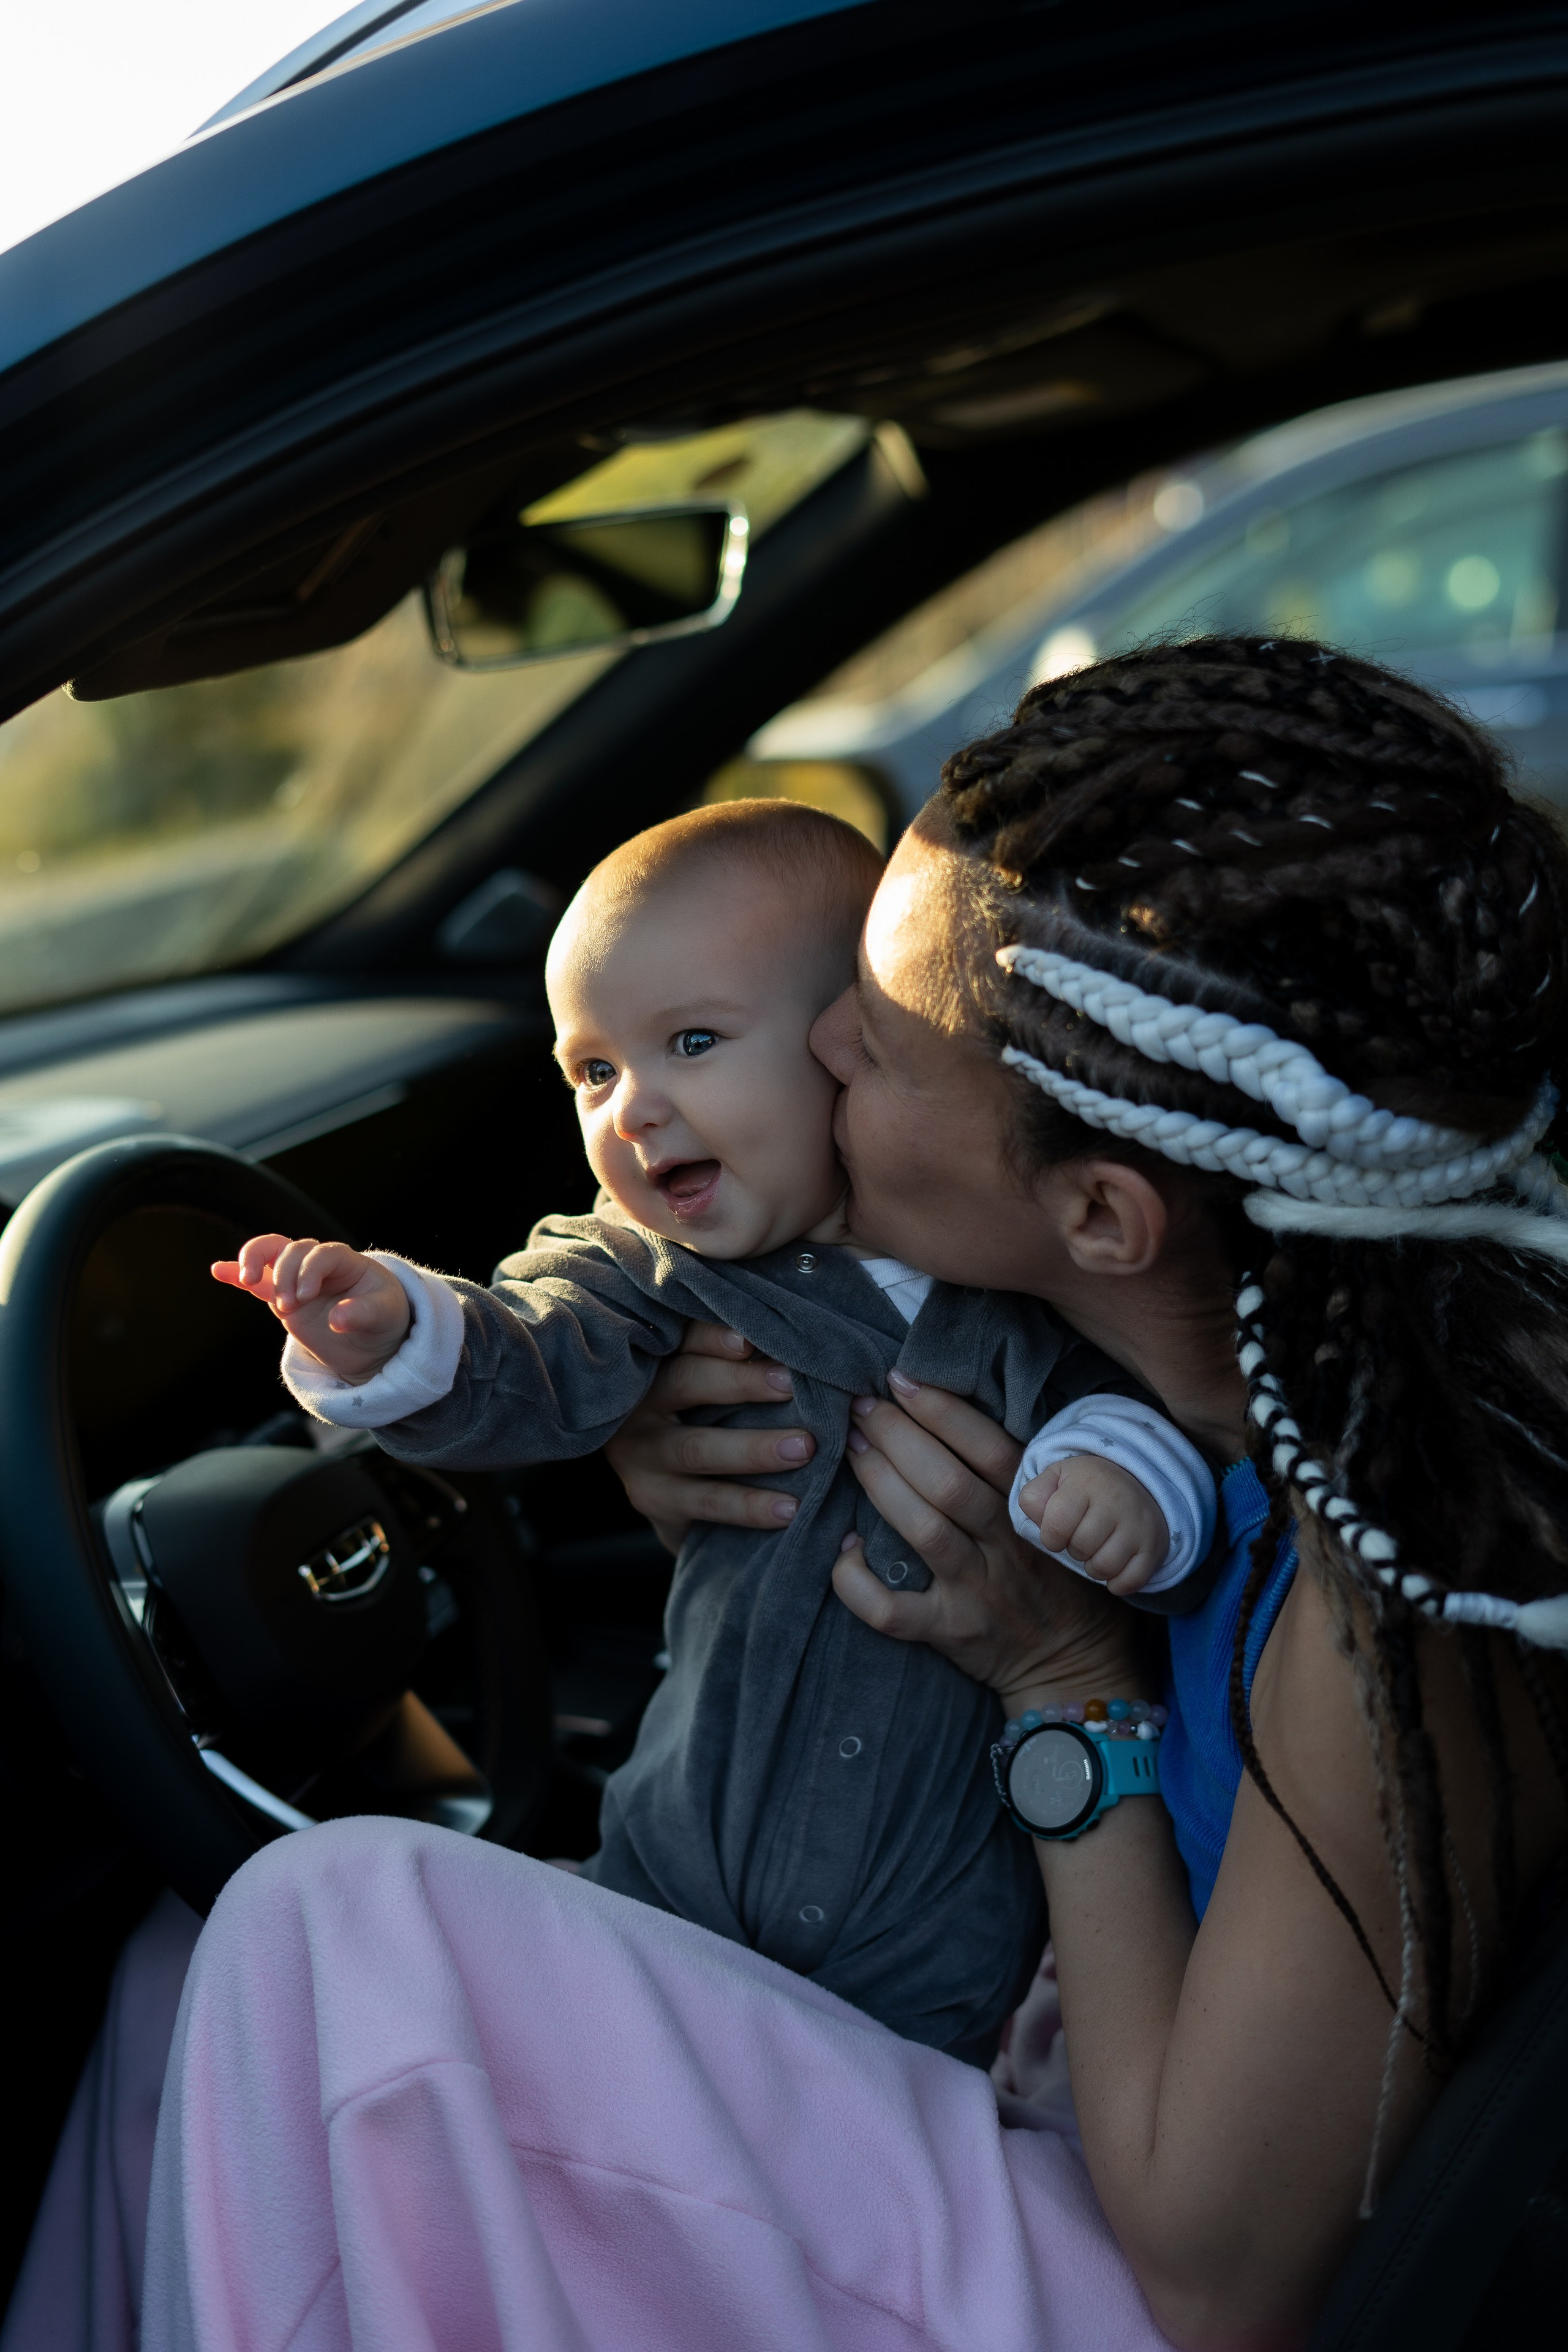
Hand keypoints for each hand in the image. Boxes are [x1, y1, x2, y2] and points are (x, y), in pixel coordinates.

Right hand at [211, 1234, 409, 1383]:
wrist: (372, 1339)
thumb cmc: (384, 1318)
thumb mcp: (384, 1315)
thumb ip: (363, 1314)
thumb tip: (336, 1320)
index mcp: (346, 1261)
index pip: (322, 1253)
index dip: (309, 1270)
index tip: (304, 1297)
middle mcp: (319, 1264)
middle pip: (292, 1250)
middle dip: (284, 1274)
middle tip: (288, 1307)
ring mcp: (297, 1278)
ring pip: (271, 1254)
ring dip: (255, 1261)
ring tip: (247, 1280)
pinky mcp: (282, 1297)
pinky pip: (257, 1281)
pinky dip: (237, 1274)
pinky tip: (218, 1270)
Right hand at [603, 1321, 815, 1551]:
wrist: (670, 1492)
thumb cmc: (708, 1417)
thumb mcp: (713, 1387)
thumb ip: (742, 1362)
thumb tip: (804, 1345)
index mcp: (654, 1362)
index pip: (683, 1340)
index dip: (713, 1337)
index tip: (751, 1339)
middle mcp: (638, 1404)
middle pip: (685, 1382)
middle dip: (741, 1382)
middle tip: (792, 1384)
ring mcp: (639, 1455)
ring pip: (697, 1448)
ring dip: (753, 1449)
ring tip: (803, 1448)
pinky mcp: (653, 1499)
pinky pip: (707, 1502)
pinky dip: (749, 1505)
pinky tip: (790, 1508)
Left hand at [833, 1374, 1147, 1710]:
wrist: (1074, 1664)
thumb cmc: (1054, 1573)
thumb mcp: (1054, 1517)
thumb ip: (1017, 1475)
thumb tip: (949, 1410)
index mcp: (1033, 1511)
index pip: (991, 1450)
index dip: (943, 1411)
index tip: (902, 1379)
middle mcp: (1006, 1548)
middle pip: (949, 1484)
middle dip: (899, 1437)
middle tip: (863, 1407)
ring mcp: (976, 1592)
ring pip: (923, 1531)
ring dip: (880, 1484)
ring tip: (851, 1448)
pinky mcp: (949, 1632)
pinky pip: (892, 1611)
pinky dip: (857, 1582)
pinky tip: (843, 1549)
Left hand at [1019, 1456, 1170, 1595]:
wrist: (1136, 1484)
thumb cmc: (1085, 1487)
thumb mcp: (1055, 1479)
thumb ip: (1034, 1496)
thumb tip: (1035, 1516)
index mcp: (1087, 1482)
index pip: (1057, 1523)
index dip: (1050, 1535)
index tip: (1058, 1530)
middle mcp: (1117, 1501)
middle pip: (1081, 1547)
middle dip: (1073, 1549)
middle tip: (1081, 1536)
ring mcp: (1139, 1525)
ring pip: (1104, 1567)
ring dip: (1093, 1567)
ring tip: (1097, 1549)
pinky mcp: (1154, 1547)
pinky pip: (1129, 1582)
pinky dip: (1117, 1582)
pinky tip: (1115, 1565)